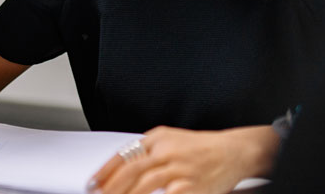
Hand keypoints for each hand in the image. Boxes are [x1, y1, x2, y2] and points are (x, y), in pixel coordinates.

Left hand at [89, 125, 278, 193]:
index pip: (123, 154)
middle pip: (131, 170)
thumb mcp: (170, 140)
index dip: (105, 171)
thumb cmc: (200, 148)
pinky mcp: (191, 186)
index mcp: (157, 137)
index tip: (92, 183)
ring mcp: (179, 168)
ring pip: (144, 184)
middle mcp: (165, 150)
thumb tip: (122, 169)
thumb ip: (147, 151)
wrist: (233, 151)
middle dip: (111, 186)